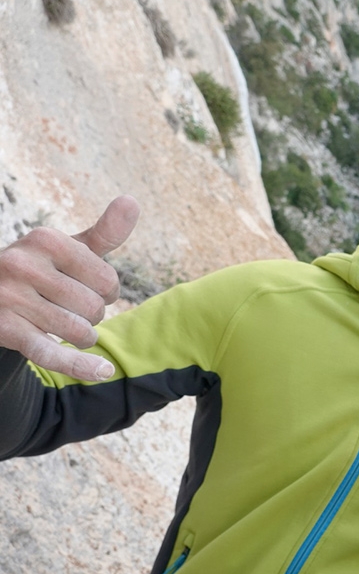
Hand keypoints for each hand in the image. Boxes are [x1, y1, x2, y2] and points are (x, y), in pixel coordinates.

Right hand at [0, 195, 138, 380]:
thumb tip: (132, 201)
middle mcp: (22, 265)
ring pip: (80, 332)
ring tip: (62, 324)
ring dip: (82, 336)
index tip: (88, 289)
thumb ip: (104, 233)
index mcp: (45, 240)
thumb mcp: (67, 250)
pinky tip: (103, 372)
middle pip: (95, 307)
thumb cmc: (39, 271)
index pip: (108, 280)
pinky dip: (80, 366)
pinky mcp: (5, 330)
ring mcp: (9, 298)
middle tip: (69, 307)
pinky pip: (52, 354)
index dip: (106, 292)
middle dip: (92, 314)